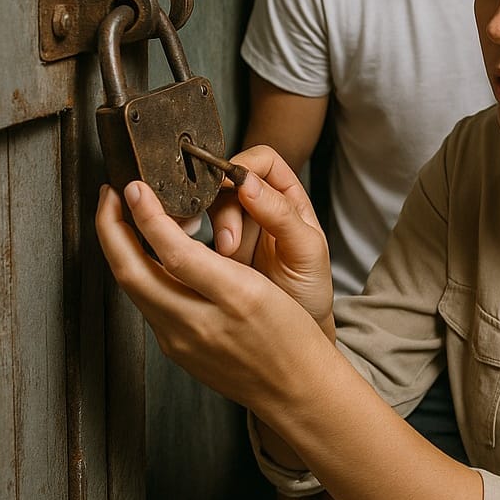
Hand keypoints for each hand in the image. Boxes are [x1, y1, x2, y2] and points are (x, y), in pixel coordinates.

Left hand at [95, 180, 335, 412]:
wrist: (295, 389)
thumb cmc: (292, 333)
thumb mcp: (264, 287)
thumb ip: (220, 261)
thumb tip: (171, 230)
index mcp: (234, 298)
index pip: (175, 253)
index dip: (149, 216)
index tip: (134, 188)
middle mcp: (199, 324)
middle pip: (133, 273)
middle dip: (111, 229)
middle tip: (110, 195)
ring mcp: (180, 342)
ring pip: (134, 289)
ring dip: (121, 249)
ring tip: (125, 218)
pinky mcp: (176, 351)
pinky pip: (147, 304)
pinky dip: (139, 272)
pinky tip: (147, 256)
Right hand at [209, 146, 334, 337]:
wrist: (293, 338)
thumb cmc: (310, 291)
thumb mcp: (306, 251)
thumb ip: (282, 215)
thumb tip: (248, 182)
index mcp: (287, 197)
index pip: (261, 160)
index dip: (243, 167)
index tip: (233, 188)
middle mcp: (258, 206)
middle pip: (227, 182)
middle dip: (222, 208)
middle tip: (229, 245)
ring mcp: (234, 228)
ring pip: (207, 207)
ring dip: (206, 227)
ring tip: (223, 256)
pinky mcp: (212, 251)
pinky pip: (192, 234)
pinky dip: (190, 242)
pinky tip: (198, 258)